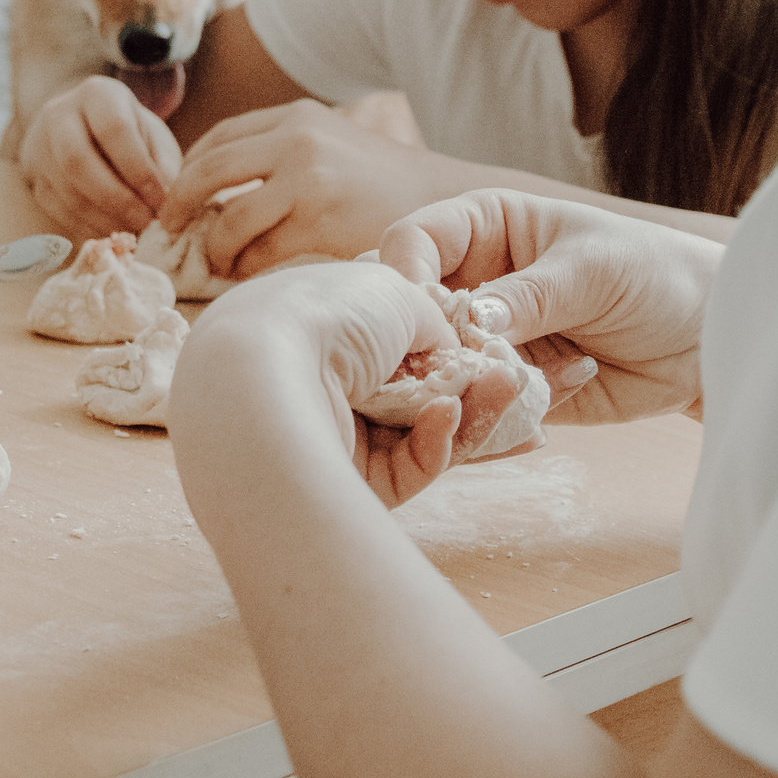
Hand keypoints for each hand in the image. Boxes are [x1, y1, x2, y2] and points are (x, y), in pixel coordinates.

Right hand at [18, 75, 180, 238]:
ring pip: (66, 190)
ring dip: (103, 218)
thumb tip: (167, 204)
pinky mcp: (33, 178)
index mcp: (97, 94)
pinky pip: (56, 209)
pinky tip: (111, 230)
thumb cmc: (129, 133)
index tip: (161, 200)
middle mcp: (59, 115)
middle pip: (78, 161)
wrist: (85, 127)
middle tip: (145, 221)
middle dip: (116, 199)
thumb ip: (162, 165)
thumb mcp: (152, 136)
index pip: (114, 129)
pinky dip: (87, 226)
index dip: (139, 170)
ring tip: (133, 230)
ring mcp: (39, 147)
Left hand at [159, 100, 445, 278]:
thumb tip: (210, 190)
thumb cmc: (383, 184)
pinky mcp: (322, 224)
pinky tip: (248, 274)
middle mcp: (298, 141)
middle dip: (179, 205)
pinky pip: (261, 253)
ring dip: (215, 248)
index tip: (177, 197)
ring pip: (231, 220)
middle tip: (169, 231)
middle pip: (208, 172)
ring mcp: (309, 181)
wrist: (444, 203)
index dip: (187, 170)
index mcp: (296, 117)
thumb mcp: (331, 145)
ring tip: (217, 262)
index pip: (219, 138)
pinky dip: (246, 268)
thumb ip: (280, 154)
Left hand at [180, 262, 523, 508]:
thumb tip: (447, 348)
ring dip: (466, 412)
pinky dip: (432, 443)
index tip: (495, 348)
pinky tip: (448, 419)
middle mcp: (313, 380)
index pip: (387, 339)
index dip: (444, 343)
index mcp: (312, 324)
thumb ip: (429, 318)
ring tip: (511, 393)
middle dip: (471, 386)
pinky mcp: (340, 485)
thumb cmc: (322, 317)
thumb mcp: (393, 291)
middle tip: (519, 382)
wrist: (258, 383)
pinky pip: (403, 468)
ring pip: (415, 432)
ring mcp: (326, 434)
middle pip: (409, 391)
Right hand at [379, 189, 719, 422]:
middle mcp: (472, 282)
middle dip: (420, 343)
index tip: (418, 313)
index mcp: (482, 227)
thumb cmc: (655, 274)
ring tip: (519, 394)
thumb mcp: (592, 270)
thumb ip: (529, 294)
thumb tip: (471, 317)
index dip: (404, 275)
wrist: (709, 338)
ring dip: (461, 391)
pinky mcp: (507, 390)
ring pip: (435, 369)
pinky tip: (548, 412)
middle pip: (410, 311)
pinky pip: (477, 410)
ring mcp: (486, 341)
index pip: (413, 242)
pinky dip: (497, 419)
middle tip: (449, 371)